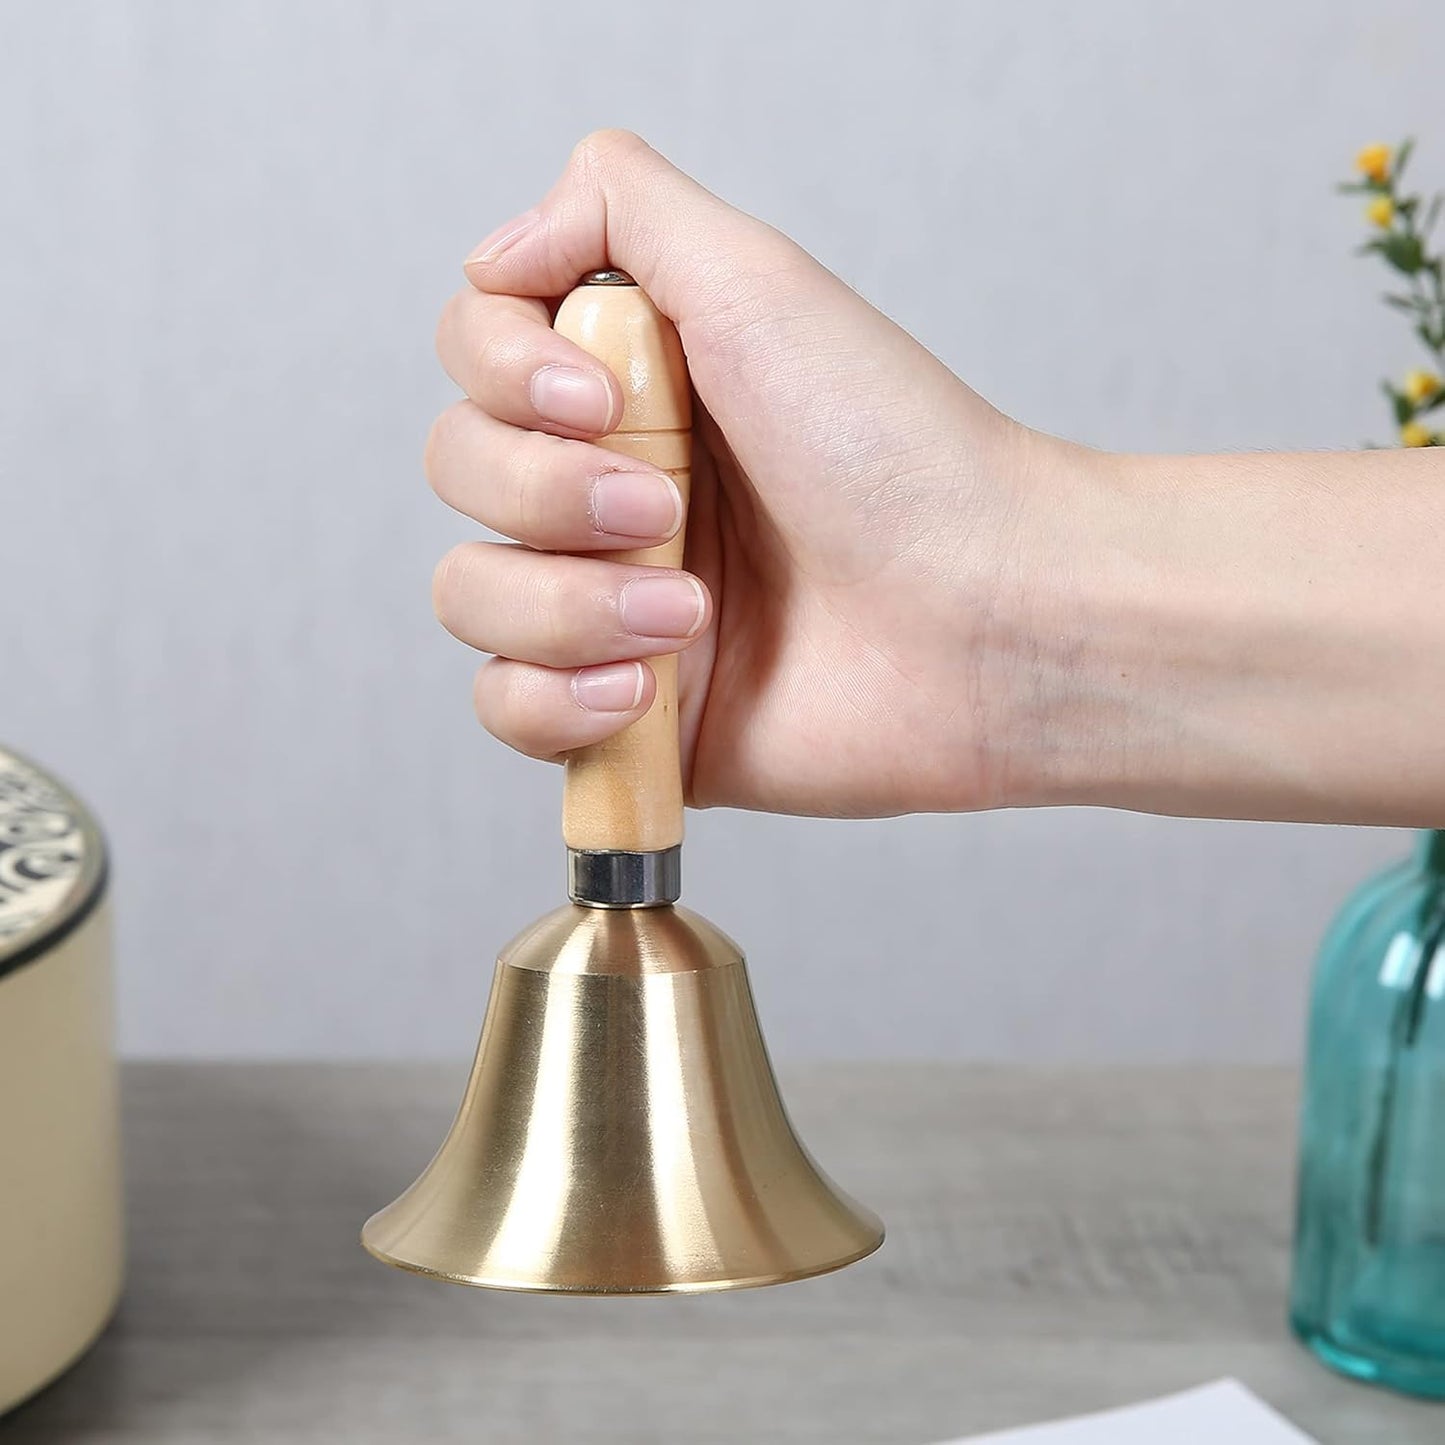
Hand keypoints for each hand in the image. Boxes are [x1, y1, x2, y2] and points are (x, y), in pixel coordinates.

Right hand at [427, 130, 1087, 817]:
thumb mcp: (756, 279)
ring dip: (564, 603)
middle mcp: (612, 492)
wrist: (982, 617)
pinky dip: (554, 700)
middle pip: (459, 472)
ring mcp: (613, 609)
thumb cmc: (893, 453)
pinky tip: (641, 691)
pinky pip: (508, 708)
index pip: (475, 362)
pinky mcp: (628, 717)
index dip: (504, 377)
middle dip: (547, 494)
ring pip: (469, 596)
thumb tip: (498, 250)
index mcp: (634, 391)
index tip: (601, 400)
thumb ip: (616, 207)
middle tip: (665, 510)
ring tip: (687, 614)